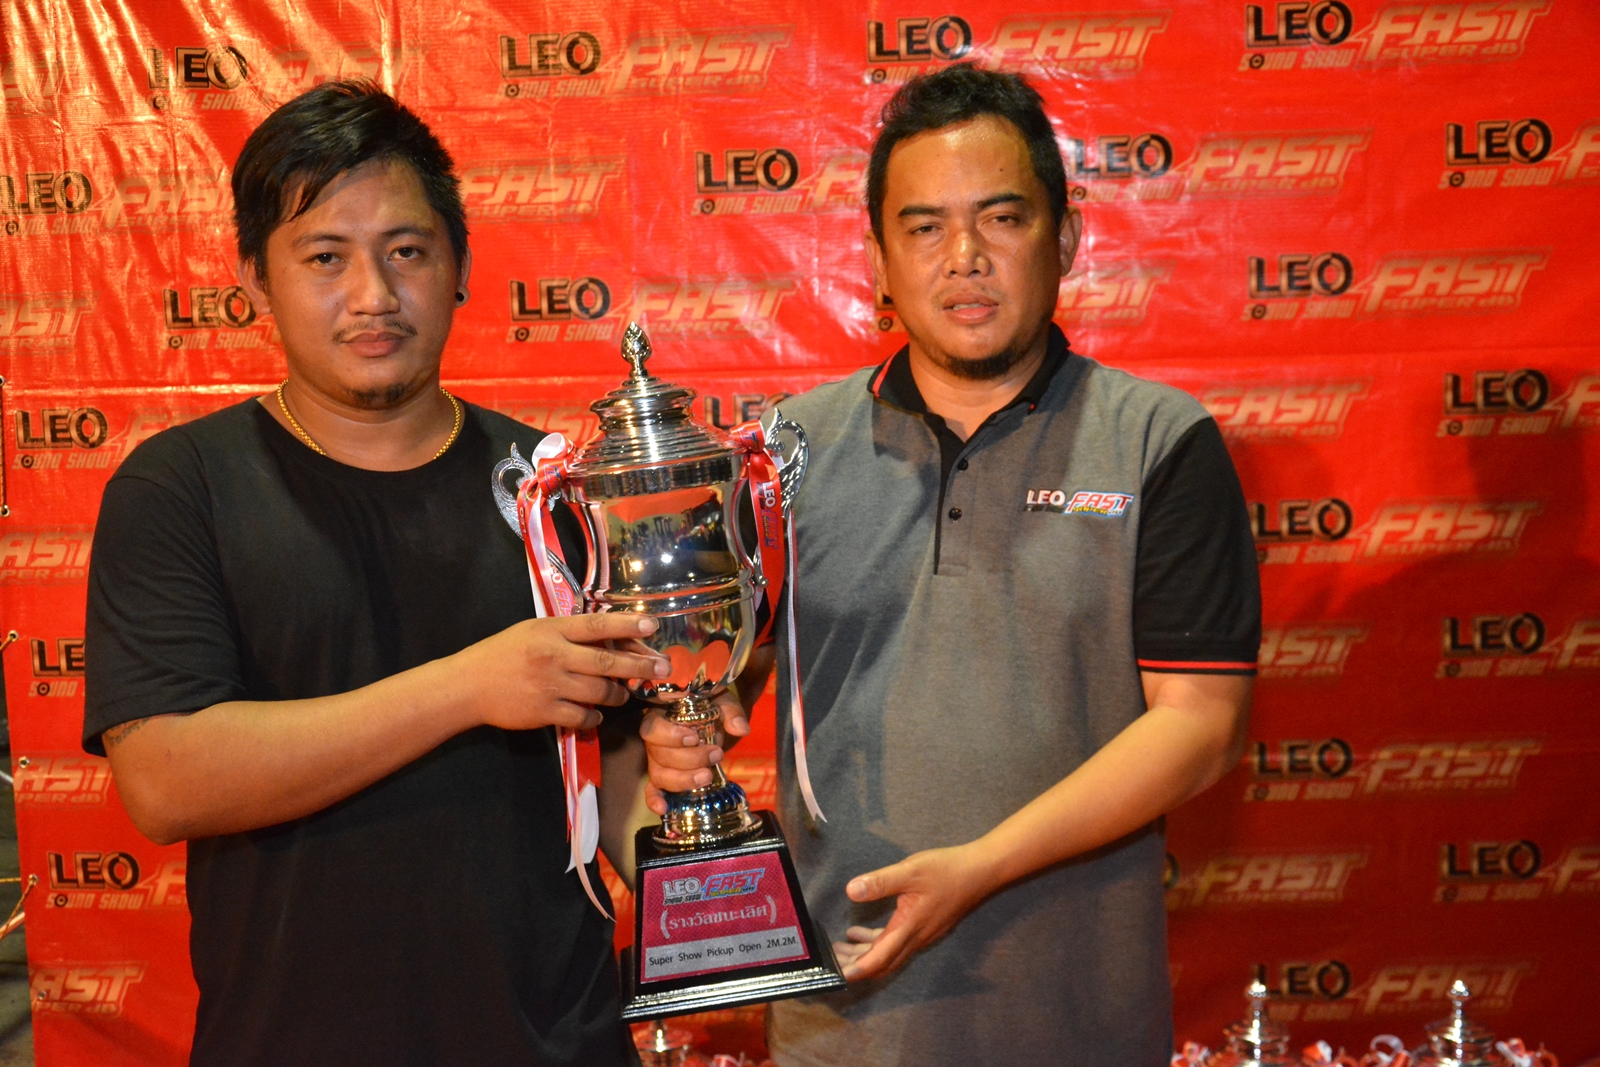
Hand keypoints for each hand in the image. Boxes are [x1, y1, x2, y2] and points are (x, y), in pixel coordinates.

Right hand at [448, 614, 670, 732]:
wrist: (469, 685)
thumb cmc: (503, 653)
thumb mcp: (534, 630)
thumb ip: (567, 633)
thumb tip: (610, 636)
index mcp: (552, 631)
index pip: (596, 625)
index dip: (626, 624)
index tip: (651, 625)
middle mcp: (554, 656)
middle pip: (607, 662)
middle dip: (640, 665)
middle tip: (663, 668)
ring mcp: (550, 686)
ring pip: (600, 692)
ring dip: (618, 694)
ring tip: (624, 694)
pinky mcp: (545, 712)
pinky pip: (583, 717)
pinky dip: (595, 717)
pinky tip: (596, 714)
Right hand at [639, 689, 750, 813]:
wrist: (709, 720)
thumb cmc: (708, 707)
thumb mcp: (720, 702)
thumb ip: (730, 711)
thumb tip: (741, 729)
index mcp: (660, 718)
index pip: (653, 728)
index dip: (671, 736)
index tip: (695, 738)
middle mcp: (654, 742)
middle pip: (660, 756)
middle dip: (690, 759)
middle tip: (716, 755)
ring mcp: (656, 762)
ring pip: (660, 775)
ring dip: (683, 780)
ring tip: (707, 777)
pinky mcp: (662, 778)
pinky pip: (652, 791)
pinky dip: (655, 800)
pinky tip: (664, 809)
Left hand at [833, 844, 995, 981]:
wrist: (980, 872)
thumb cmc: (947, 870)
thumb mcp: (910, 871)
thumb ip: (881, 882)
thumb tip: (851, 890)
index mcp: (909, 928)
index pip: (879, 959)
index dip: (856, 969)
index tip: (836, 975)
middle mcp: (915, 938)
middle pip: (882, 963)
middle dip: (855, 965)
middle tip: (831, 962)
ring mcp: (922, 935)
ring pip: (889, 954)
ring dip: (864, 954)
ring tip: (840, 948)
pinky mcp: (925, 927)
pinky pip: (897, 943)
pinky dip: (877, 942)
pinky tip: (861, 931)